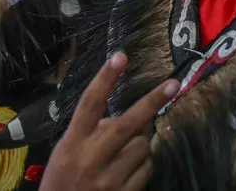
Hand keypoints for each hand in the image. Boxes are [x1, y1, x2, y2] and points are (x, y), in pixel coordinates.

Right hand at [40, 52, 178, 190]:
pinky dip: (142, 166)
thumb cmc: (62, 182)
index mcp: (72, 143)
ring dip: (139, 143)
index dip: (105, 79)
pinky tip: (126, 173)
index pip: (89, 104)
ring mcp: (109, 179)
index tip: (120, 56)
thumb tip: (122, 118)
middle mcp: (91, 159)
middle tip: (173, 84)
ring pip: (142, 145)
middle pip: (127, 123)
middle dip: (152, 101)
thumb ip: (90, 133)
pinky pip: (146, 168)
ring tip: (123, 154)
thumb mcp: (66, 153)